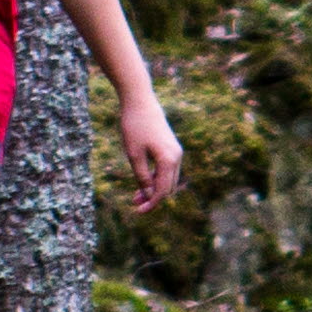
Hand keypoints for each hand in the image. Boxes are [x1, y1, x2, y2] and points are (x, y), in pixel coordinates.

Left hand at [119, 89, 183, 214]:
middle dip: (153, 197)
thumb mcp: (134, 154)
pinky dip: (156, 177)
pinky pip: (166, 169)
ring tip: (136, 195)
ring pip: (168, 179)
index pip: (162, 191)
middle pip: (168, 187)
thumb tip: (149, 195)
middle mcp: (177, 157)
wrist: (139, 100)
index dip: (151, 203)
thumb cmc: (134, 126)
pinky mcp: (171, 147)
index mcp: (169, 160)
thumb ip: (142, 176)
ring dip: (154, 188)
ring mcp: (176, 151)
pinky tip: (143, 180)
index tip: (138, 211)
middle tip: (134, 203)